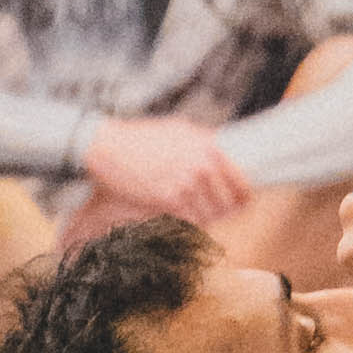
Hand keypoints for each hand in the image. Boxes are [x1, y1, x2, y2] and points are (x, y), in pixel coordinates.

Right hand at [82, 113, 250, 223]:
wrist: (107, 146)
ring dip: (204, 218)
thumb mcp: (179, 130)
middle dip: (224, 211)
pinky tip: (180, 217)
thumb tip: (224, 148)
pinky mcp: (169, 200)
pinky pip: (190, 220)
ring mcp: (187, 184)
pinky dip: (187, 223)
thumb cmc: (141, 137)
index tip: (244, 202)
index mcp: (209, 147)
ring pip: (210, 215)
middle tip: (217, 213)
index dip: (245, 196)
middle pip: (228, 203)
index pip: (241, 180)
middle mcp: (202, 165)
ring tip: (194, 213)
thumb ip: (204, 141)